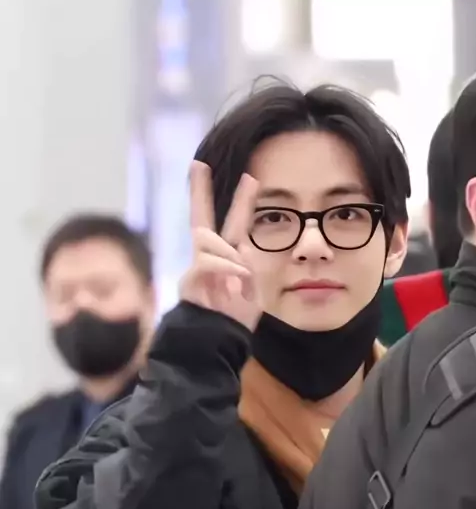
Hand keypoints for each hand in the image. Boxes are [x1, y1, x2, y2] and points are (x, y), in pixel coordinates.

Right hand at [180, 160, 260, 331]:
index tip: (252, 177)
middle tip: (198, 164)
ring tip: (240, 280)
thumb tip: (241, 250)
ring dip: (229, 256)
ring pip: (208, 240)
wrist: (215, 344)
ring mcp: (196, 268)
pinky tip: (235, 282)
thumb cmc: (234, 322)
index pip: (235, 224)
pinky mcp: (188, 280)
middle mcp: (208, 258)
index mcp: (228, 259)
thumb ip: (251, 269)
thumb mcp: (253, 292)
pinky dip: (225, 268)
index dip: (243, 202)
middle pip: (201, 217)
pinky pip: (206, 262)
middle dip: (199, 190)